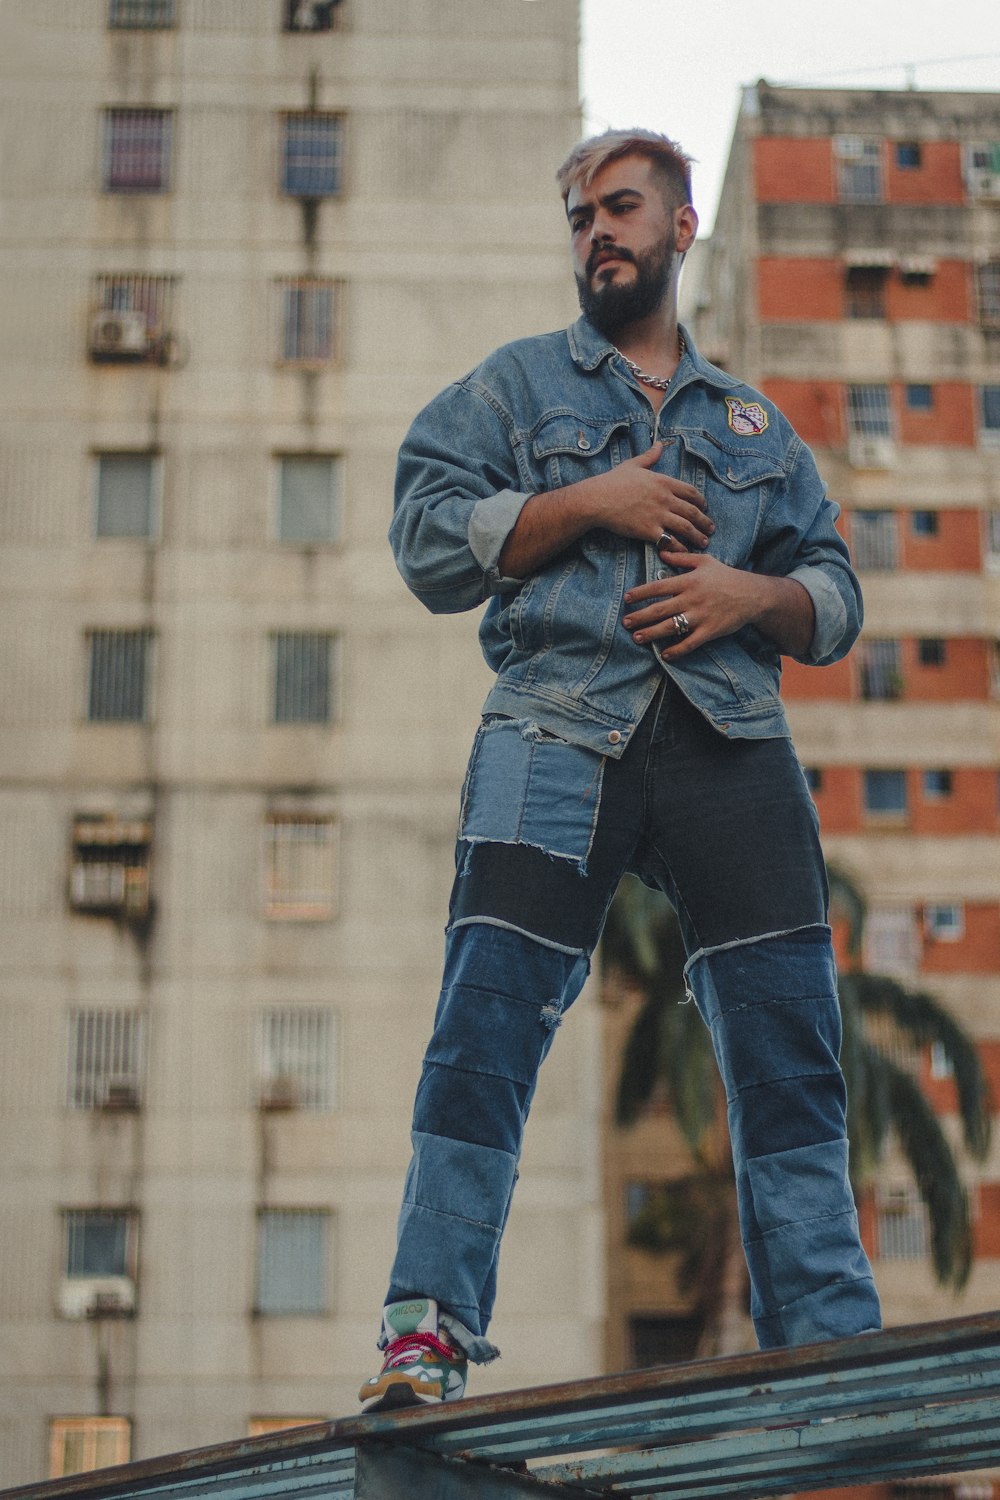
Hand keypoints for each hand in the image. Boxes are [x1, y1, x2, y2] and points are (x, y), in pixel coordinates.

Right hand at [584, 442, 713, 552]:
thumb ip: (649, 456)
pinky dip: (680, 547)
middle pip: (692, 511)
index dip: (701, 501)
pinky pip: (671, 541)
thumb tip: (660, 444)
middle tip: (710, 528)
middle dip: (704, 521)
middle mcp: (665, 498)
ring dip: (697, 536)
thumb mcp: (633, 464)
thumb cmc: (612, 481)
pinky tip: (685, 552)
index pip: (690, 492)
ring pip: (686, 527)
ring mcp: (658, 515)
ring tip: (704, 542)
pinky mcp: (649, 530)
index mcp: (663, 482)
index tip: (704, 507)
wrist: (597, 499)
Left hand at [622, 553, 767, 658]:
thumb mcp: (705, 561)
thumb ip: (682, 558)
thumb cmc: (727, 576)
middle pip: (660, 609)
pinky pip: (690, 643)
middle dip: (640, 617)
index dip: (641, 593)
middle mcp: (692, 599)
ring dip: (652, 634)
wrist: (753, 594)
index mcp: (689, 581)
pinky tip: (665, 655)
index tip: (627, 598)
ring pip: (671, 627)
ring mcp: (701, 616)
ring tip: (637, 638)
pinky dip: (677, 650)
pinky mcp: (710, 631)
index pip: (659, 587)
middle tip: (625, 623)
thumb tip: (661, 553)